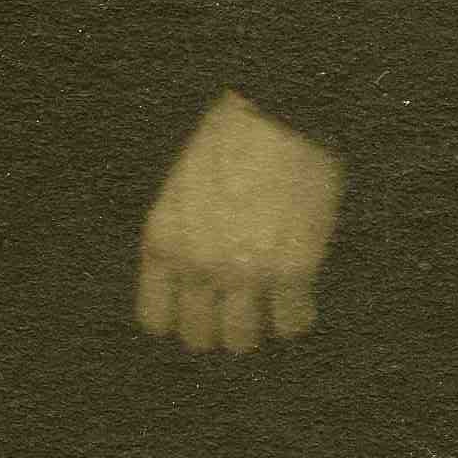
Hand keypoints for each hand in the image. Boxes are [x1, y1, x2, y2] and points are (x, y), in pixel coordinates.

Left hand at [137, 91, 342, 353]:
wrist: (276, 117)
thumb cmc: (229, 144)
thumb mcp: (180, 194)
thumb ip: (183, 240)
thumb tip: (197, 284)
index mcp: (163, 243)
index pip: (156, 319)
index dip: (181, 320)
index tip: (201, 310)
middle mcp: (197, 266)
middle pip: (201, 336)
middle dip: (220, 328)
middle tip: (240, 311)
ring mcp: (244, 272)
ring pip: (243, 340)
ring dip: (257, 328)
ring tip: (269, 308)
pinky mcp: (292, 270)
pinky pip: (292, 323)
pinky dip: (297, 317)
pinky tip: (300, 298)